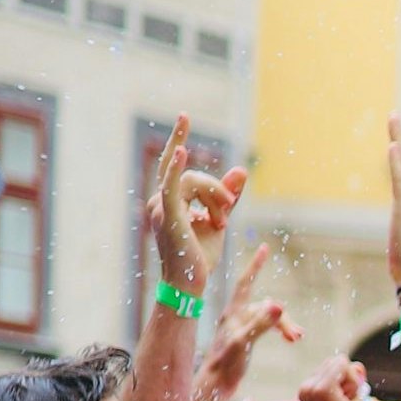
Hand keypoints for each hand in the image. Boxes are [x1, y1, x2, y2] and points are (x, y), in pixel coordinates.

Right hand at [144, 115, 245, 294]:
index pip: (177, 165)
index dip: (179, 138)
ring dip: (215, 199)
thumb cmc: (199, 257)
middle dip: (216, 190)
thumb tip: (242, 170)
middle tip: (228, 210)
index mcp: (167, 200)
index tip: (185, 115)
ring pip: (194, 182)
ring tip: (221, 223)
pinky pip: (173, 187)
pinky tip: (182, 153)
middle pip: (194, 175)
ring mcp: (160, 208)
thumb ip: (228, 194)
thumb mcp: (219, 218)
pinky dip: (178, 169)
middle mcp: (158, 201)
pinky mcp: (169, 217)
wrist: (191, 285)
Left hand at [193, 245, 304, 400]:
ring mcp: (239, 327)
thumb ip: (262, 324)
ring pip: (268, 317)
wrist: (214, 385)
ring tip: (296, 339)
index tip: (265, 248)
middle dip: (284, 317)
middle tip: (297, 337)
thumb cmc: (225, 365)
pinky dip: (279, 330)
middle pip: (266, 306)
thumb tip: (279, 304)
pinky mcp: (243, 338)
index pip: (246, 282)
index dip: (256, 265)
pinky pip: (266, 326)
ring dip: (284, 325)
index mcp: (234, 313)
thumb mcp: (244, 343)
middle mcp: (236, 316)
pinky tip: (288, 339)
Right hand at [299, 355, 370, 400]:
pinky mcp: (322, 390)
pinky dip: (353, 383)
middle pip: (337, 360)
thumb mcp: (351, 396)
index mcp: (308, 390)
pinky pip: (343, 365)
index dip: (348, 381)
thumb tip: (357, 365)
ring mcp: (311, 388)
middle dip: (350, 380)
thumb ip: (352, 378)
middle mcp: (305, 387)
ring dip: (352, 383)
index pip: (334, 364)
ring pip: (341, 362)